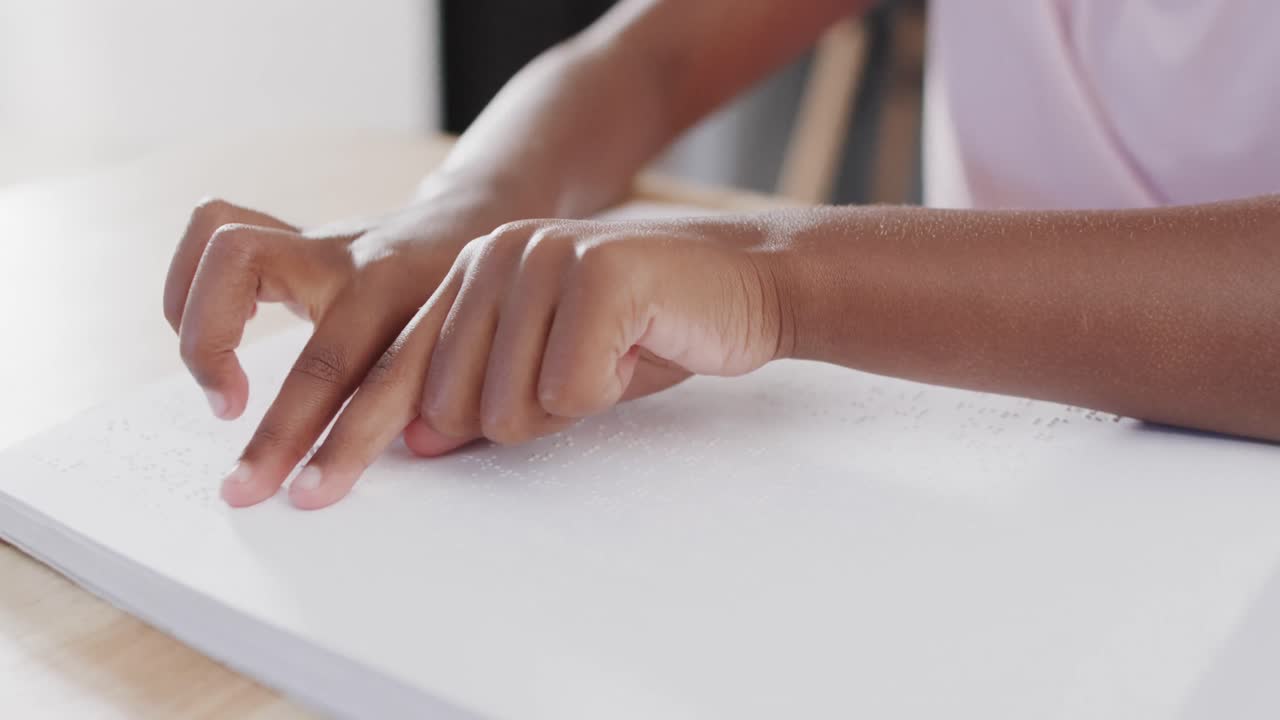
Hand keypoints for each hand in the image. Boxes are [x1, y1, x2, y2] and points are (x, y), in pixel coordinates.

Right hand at [163, 186, 517, 507]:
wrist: (471, 220)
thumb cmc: (470, 299)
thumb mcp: (473, 344)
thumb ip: (446, 393)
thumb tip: (419, 450)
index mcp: (410, 296)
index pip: (357, 372)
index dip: (328, 442)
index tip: (302, 495)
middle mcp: (359, 261)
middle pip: (282, 319)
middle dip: (262, 418)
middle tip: (245, 474)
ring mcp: (319, 240)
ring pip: (227, 242)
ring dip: (196, 317)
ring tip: (215, 386)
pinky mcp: (290, 234)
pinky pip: (214, 229)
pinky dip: (189, 283)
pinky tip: (204, 332)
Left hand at [289, 215, 794, 508]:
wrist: (748, 283)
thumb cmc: (650, 330)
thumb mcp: (554, 369)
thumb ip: (482, 393)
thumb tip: (414, 440)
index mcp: (469, 277)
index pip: (390, 371)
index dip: (347, 441)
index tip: (301, 498)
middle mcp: (490, 258)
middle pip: (451, 406)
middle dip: (524, 418)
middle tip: (588, 373)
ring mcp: (541, 258)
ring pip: (510, 407)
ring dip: (575, 403)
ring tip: (618, 354)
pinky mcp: (596, 274)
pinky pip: (573, 391)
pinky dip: (614, 388)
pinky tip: (642, 344)